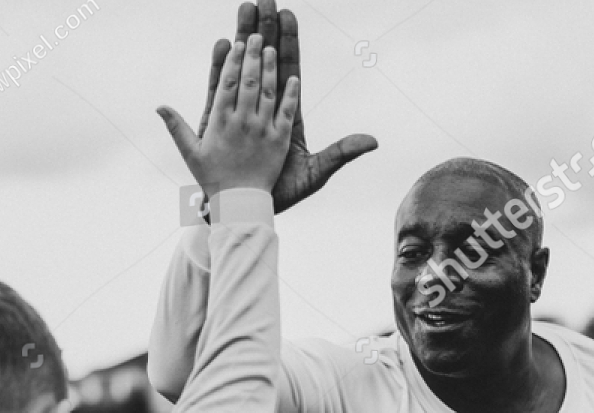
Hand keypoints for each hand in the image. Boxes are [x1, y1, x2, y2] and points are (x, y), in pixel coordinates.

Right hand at [159, 33, 297, 198]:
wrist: (238, 204)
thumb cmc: (213, 180)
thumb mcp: (191, 153)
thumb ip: (177, 127)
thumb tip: (159, 107)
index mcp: (221, 123)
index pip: (228, 84)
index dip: (233, 62)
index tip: (237, 45)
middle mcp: (242, 124)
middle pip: (249, 82)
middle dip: (252, 56)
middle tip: (256, 36)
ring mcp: (262, 131)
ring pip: (267, 93)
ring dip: (270, 69)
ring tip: (271, 49)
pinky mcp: (279, 142)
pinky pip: (286, 113)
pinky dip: (290, 95)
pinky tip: (293, 79)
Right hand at [198, 2, 376, 212]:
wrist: (249, 210)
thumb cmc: (284, 194)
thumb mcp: (317, 173)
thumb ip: (341, 153)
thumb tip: (372, 141)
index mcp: (287, 113)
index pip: (289, 70)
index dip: (288, 44)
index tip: (288, 16)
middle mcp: (264, 106)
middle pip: (265, 60)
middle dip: (264, 29)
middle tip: (263, 0)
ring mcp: (242, 110)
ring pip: (243, 66)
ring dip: (242, 38)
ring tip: (243, 9)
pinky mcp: (222, 121)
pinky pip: (220, 88)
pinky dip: (220, 66)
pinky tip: (221, 45)